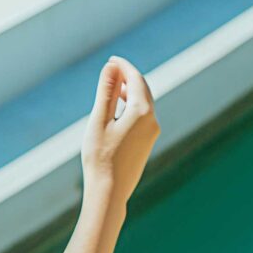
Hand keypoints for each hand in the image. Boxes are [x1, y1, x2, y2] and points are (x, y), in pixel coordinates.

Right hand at [81, 57, 158, 208]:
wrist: (110, 192)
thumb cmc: (100, 157)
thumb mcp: (99, 120)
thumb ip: (106, 92)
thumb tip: (111, 67)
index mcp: (142, 112)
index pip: (135, 79)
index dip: (123, 67)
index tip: (111, 60)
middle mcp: (152, 121)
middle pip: (143, 89)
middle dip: (128, 77)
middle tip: (112, 68)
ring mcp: (152, 133)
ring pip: (144, 103)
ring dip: (130, 91)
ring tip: (113, 85)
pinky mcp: (147, 143)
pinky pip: (143, 116)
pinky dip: (132, 106)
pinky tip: (118, 109)